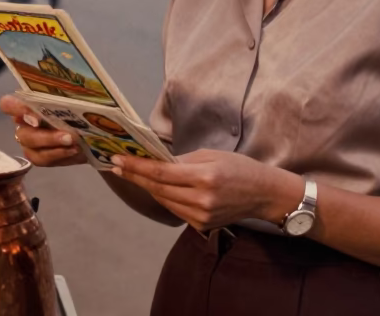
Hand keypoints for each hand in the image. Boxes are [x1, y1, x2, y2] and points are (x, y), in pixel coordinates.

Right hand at [0, 94, 85, 166]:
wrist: (89, 131)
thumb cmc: (78, 110)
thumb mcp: (75, 100)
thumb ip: (67, 97)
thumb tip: (70, 94)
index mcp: (27, 104)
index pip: (8, 105)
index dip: (16, 110)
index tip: (36, 117)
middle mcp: (24, 123)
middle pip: (23, 133)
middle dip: (45, 136)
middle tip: (67, 135)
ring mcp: (29, 142)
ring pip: (32, 147)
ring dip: (53, 145)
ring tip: (73, 142)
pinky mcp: (37, 156)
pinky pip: (42, 159)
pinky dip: (58, 154)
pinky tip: (73, 150)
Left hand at [111, 149, 297, 231]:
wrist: (263, 194)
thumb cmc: (239, 168)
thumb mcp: (211, 155)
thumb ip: (182, 159)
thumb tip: (154, 158)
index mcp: (205, 177)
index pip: (161, 172)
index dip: (137, 166)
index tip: (118, 158)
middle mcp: (201, 199)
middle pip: (157, 187)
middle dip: (135, 175)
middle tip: (116, 164)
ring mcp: (201, 215)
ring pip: (163, 200)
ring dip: (145, 186)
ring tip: (130, 172)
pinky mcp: (201, 225)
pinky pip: (174, 209)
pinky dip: (162, 196)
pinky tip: (153, 185)